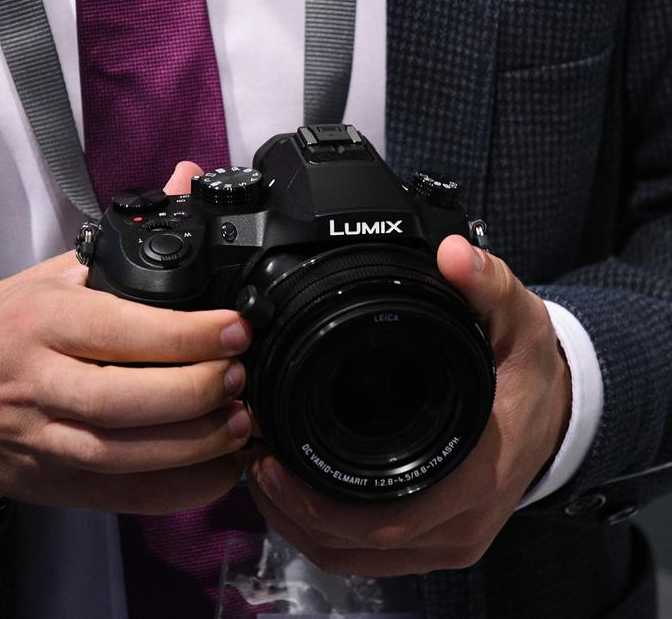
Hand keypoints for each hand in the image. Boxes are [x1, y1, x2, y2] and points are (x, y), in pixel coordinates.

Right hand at [0, 162, 253, 513]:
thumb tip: (185, 177)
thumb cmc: (0, 330)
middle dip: (197, 391)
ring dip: (196, 445)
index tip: (237, 328)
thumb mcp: (51, 275)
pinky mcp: (57, 482)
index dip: (189, 335)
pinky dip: (179, 488)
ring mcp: (46, 441)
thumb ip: (125, 237)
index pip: (123, 332)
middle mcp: (42, 385)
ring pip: (127, 456)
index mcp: (43, 324)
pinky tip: (218, 467)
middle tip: (241, 376)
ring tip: (240, 422)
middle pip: (127, 401)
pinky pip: (125, 496)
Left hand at [246, 235, 571, 575]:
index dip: (317, 503)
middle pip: (354, 547)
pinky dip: (323, 533)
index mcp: (475, 477)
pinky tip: (296, 495)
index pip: (386, 519)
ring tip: (264, 475)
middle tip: (255, 461)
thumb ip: (487, 285)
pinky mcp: (435, 541)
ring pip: (353, 557)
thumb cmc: (529, 374)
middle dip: (292, 511)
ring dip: (300, 525)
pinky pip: (365, 556)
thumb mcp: (517, 322)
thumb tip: (452, 255)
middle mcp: (460, 523)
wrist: (558, 414)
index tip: (271, 461)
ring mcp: (446, 540)